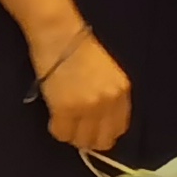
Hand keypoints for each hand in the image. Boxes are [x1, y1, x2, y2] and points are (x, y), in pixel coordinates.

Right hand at [38, 26, 133, 154]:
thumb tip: (98, 124)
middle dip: (88, 138)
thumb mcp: (107, 75)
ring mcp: (87, 107)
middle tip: (76, 128)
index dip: (104, 133)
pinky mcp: (65, 110)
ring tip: (64, 119)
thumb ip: (108, 98)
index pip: (118, 128)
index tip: (93, 130)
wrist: (60, 36)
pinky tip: (54, 115)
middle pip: (102, 141)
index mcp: (121, 92)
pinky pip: (61, 134)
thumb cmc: (80, 50)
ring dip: (71, 134)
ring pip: (80, 141)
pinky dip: (56, 128)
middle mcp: (108, 102)